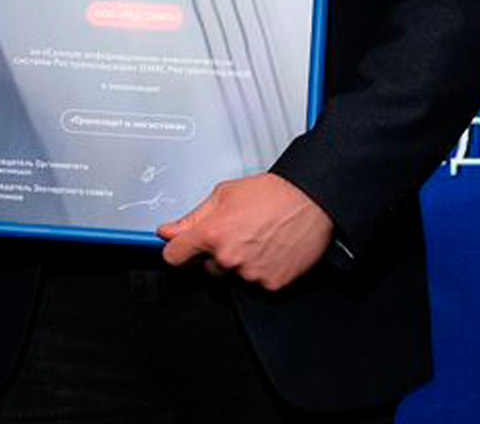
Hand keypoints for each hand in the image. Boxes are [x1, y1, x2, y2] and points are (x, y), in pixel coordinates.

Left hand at [156, 174, 333, 290]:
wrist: (311, 201)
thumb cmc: (272, 194)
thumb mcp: (223, 194)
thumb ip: (192, 217)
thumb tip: (168, 231)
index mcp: (212, 234)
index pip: (174, 257)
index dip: (177, 251)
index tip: (181, 249)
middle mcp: (229, 258)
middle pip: (206, 269)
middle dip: (215, 255)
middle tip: (236, 234)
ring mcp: (250, 275)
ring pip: (232, 278)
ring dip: (239, 264)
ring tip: (257, 239)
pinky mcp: (272, 285)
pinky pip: (257, 285)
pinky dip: (261, 272)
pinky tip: (270, 251)